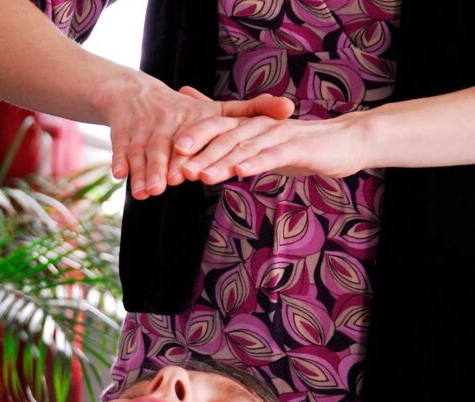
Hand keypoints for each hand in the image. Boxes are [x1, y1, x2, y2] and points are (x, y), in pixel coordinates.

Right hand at [103, 77, 293, 199]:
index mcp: (190, 118)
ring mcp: (142, 132)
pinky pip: (120, 151)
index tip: (194, 169)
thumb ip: (253, 111)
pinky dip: (119, 162)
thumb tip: (290, 108)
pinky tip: (119, 177)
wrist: (134, 96)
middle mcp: (165, 124)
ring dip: (143, 172)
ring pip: (142, 153)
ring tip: (147, 192)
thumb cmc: (185, 112)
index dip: (194, 149)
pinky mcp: (122, 138)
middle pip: (165, 147)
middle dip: (165, 166)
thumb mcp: (219, 110)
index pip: (194, 135)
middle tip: (171, 184)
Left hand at [171, 111, 371, 183]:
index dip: (192, 139)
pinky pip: (273, 156)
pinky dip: (256, 164)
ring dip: (222, 163)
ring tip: (201, 176)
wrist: (342, 142)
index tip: (168, 155)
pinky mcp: (298, 148)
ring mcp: (279, 135)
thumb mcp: (259, 141)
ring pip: (245, 149)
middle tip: (179, 170)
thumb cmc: (296, 145)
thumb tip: (198, 115)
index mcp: (249, 124)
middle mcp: (260, 126)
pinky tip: (241, 173)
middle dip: (200, 155)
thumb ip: (229, 133)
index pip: (215, 129)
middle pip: (225, 139)